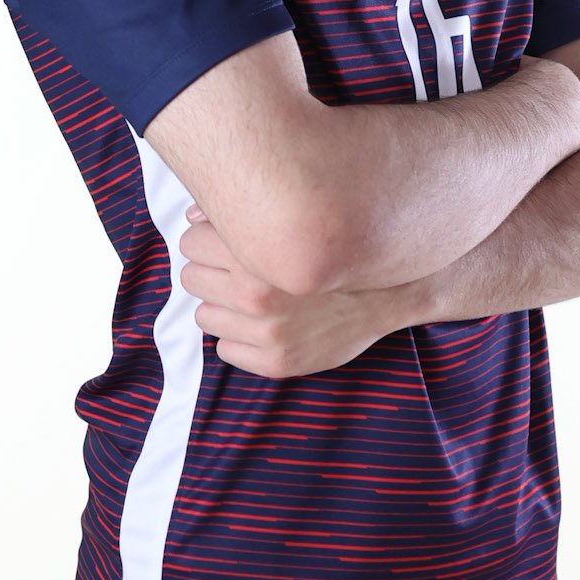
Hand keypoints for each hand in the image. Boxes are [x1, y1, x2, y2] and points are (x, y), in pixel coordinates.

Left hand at [179, 207, 407, 377]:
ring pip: (203, 316)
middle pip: (191, 277)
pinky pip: (225, 350)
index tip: (220, 245)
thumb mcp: (291, 222)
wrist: (389, 291)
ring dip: (222, 307)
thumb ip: (240, 216)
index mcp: (255, 254)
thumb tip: (192, 218)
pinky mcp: (277, 363)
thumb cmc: (335, 250)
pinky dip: (239, 339)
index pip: (190, 243)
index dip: (204, 242)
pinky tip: (264, 325)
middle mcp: (258, 294)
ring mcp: (267, 333)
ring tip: (252, 299)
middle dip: (210, 273)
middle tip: (235, 273)